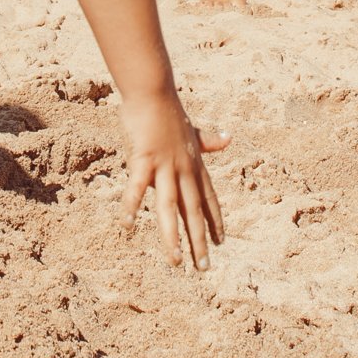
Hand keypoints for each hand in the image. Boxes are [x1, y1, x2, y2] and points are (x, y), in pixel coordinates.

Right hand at [120, 93, 227, 270]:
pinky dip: (132, 206)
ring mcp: (165, 165)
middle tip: (204, 267)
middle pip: (193, 210)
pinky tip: (129, 226)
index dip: (215, 221)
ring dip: (173, 236)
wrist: (154, 90)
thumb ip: (208, 140)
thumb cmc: (169, 110)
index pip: (208, 198)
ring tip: (176, 261)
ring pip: (170, 207)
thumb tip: (228, 138)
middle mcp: (184, 169)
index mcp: (194, 164)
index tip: (222, 243)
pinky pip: (137, 188)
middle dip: (199, 239)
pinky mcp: (144, 159)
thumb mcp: (192, 129)